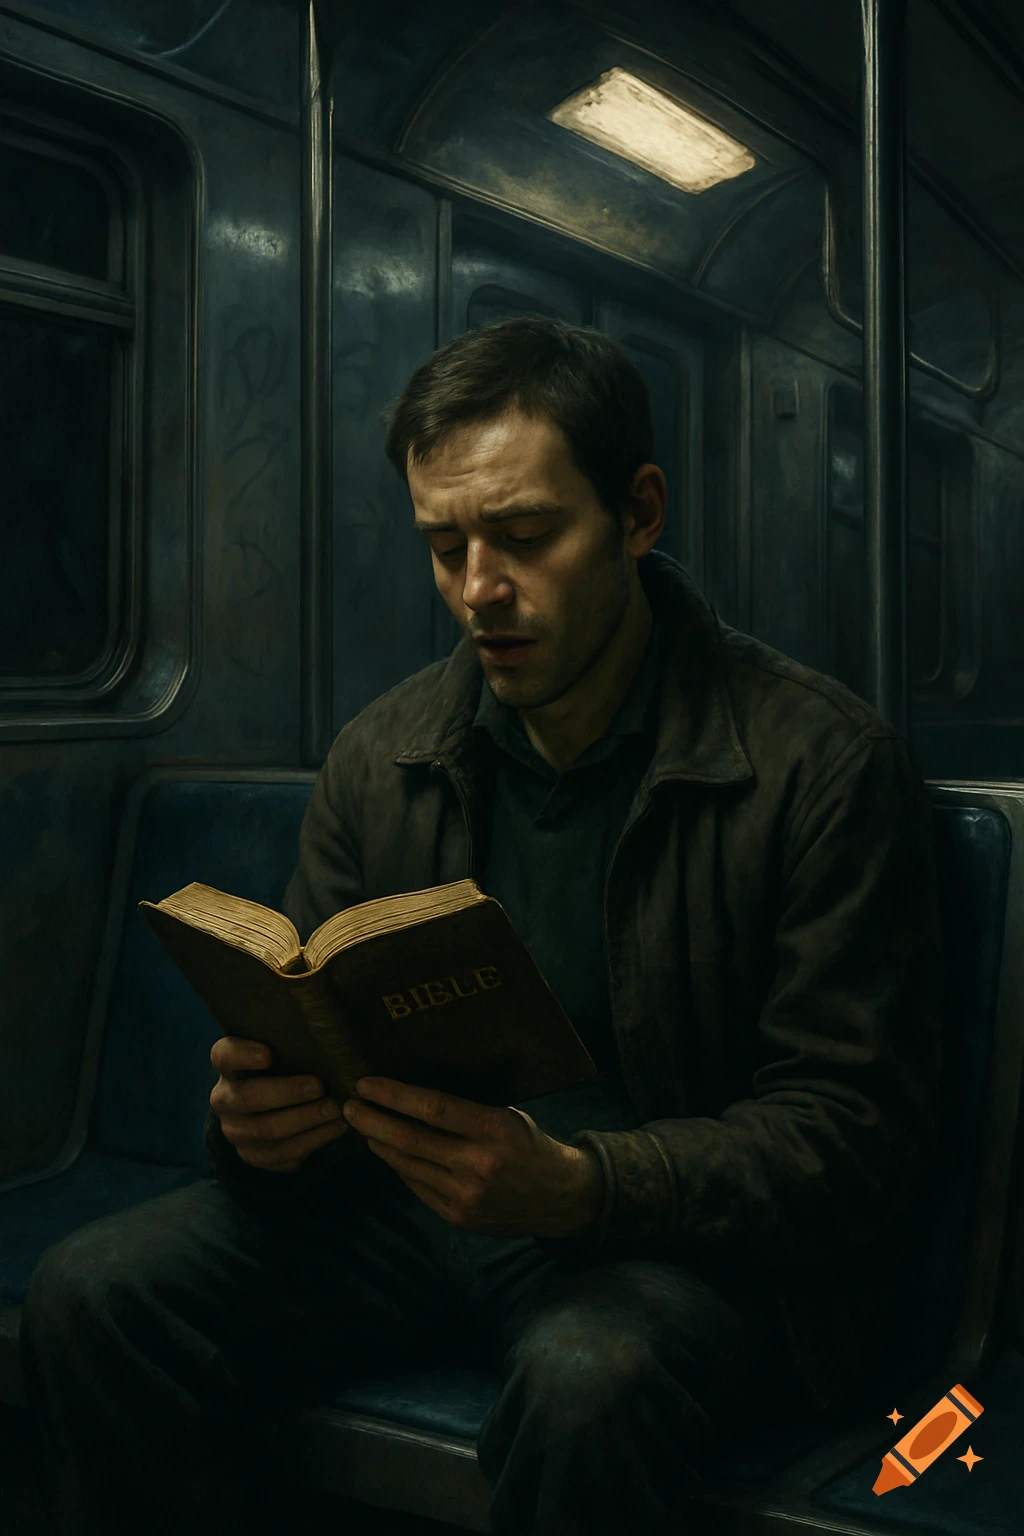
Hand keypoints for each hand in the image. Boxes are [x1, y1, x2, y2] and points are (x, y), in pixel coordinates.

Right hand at [209, 1036, 348, 1172]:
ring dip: (307, 1119)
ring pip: (269, 1129)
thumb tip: (325, 1032)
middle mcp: (225, 1100)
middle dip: (288, 1092)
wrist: (269, 1112)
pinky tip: (336, 1128)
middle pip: (249, 1097)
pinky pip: (283, 1153)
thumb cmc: (282, 1070)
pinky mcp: (254, 1155)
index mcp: (228, 1067)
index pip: (224, 1056)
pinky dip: (314, 1140)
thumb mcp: (280, 1053)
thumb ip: (291, 1044)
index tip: (268, 1054)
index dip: (243, 1055)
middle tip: (320, 1086)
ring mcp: (237, 1132)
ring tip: (336, 1109)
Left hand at [342, 1077, 603, 1239]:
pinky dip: (399, 1166)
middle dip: (372, 1121)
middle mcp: (478, 1164)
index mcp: (494, 1130)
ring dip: (379, 1144)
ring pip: (408, 1165)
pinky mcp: (457, 1217)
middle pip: (410, 1140)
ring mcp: (465, 1196)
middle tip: (348, 1106)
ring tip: (361, 1125)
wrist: (557, 1198)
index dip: (394, 1095)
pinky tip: (387, 1151)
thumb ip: (465, 1111)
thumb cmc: (528, 1145)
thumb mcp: (507, 1116)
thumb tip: (412, 1095)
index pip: (433, 1108)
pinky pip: (416, 1186)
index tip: (365, 1083)